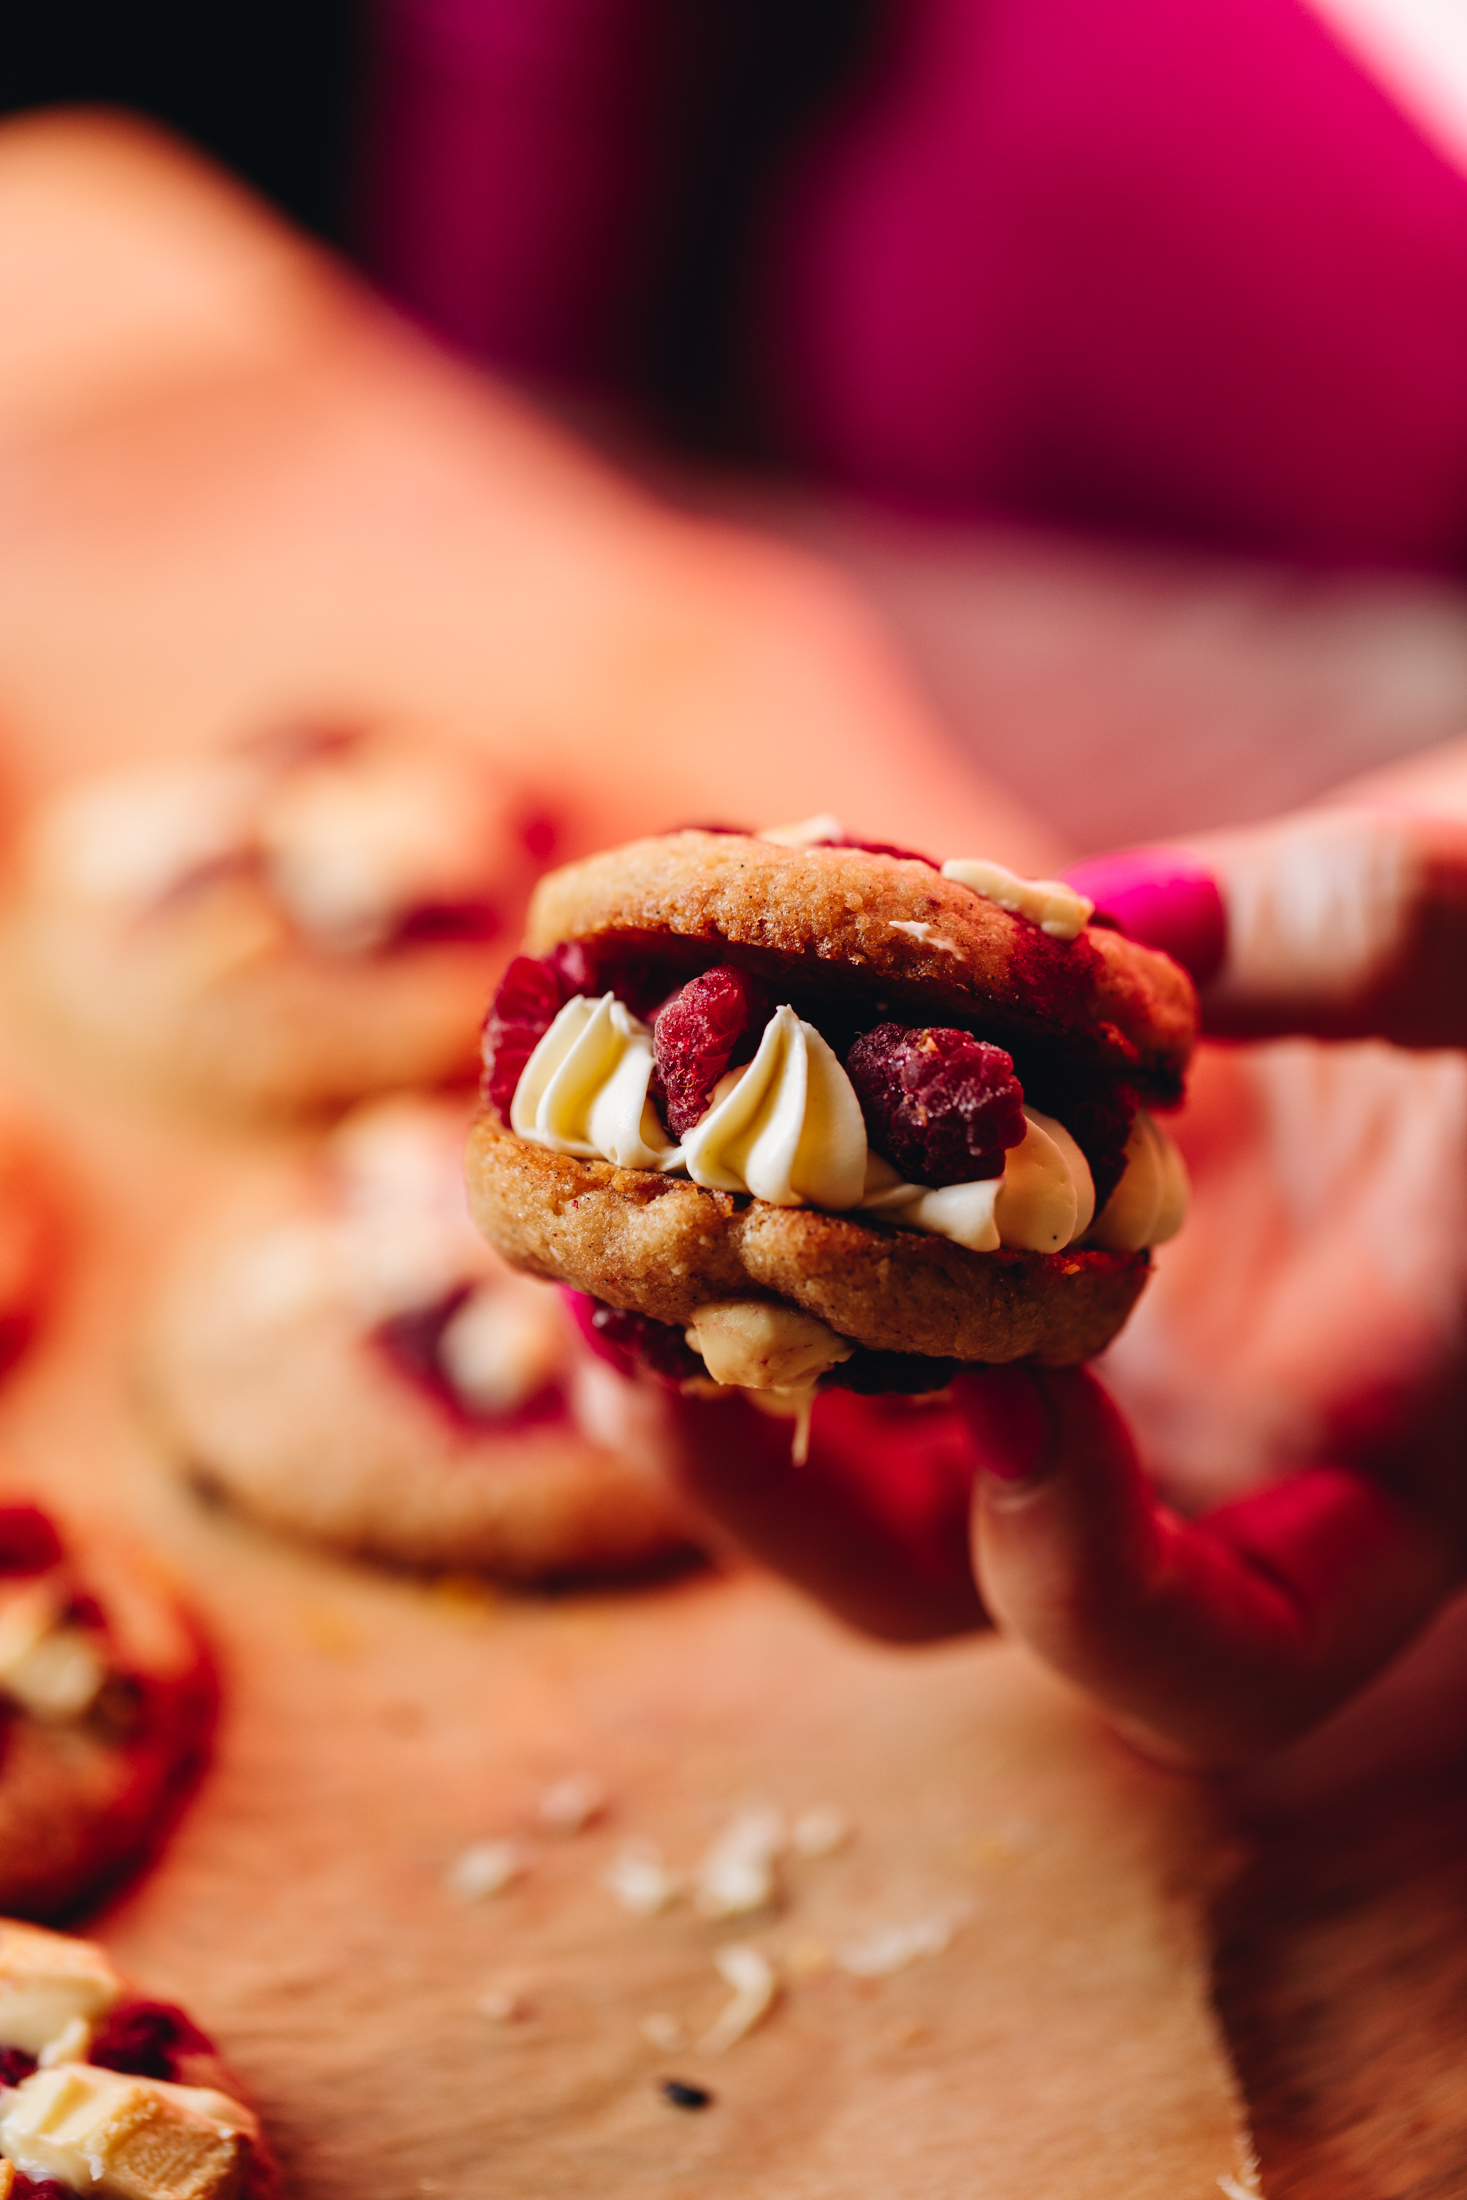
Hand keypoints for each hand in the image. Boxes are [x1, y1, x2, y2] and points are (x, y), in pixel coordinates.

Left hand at [669, 740, 1466, 1765]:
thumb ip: (1376, 935)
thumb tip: (1121, 927)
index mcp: (1358, 1480)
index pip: (1221, 1662)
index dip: (1095, 1588)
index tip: (1024, 1396)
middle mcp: (1181, 1450)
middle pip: (946, 1583)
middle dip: (782, 1499)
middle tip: (652, 1357)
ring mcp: (1065, 1344)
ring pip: (847, 1445)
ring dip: (705, 1367)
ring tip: (592, 1240)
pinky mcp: (980, 1228)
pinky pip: (833, 1265)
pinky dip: (738, 1209)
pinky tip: (654, 1090)